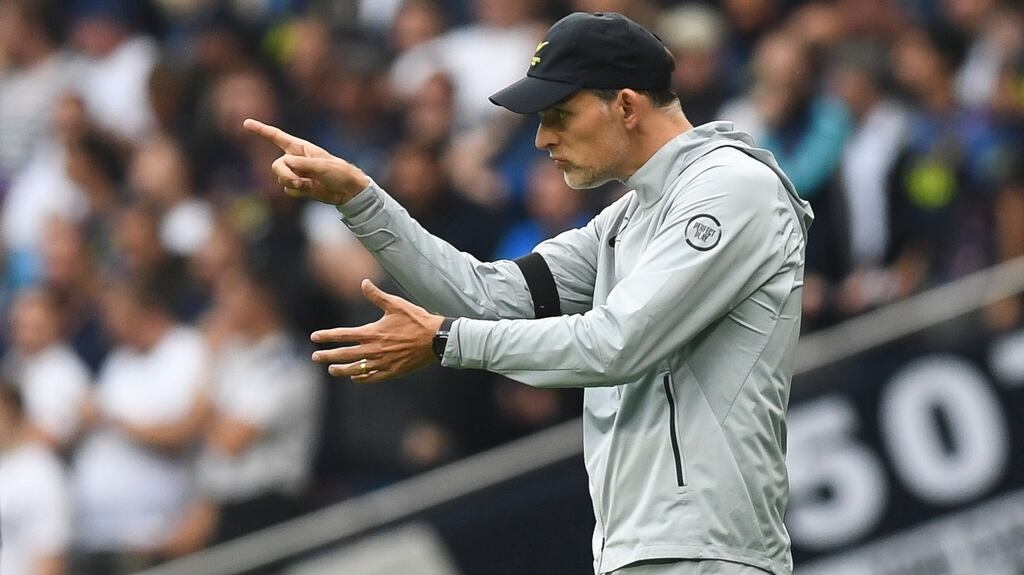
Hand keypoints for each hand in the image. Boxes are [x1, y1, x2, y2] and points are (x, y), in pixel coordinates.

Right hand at [242, 118, 370, 204]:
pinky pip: (288, 189)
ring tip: (309, 184)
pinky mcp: (299, 186)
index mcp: (301, 148)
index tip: (246, 123)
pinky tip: (310, 189)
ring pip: (281, 178)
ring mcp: (296, 173)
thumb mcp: (322, 165)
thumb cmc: (339, 172)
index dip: (261, 130)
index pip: (277, 137)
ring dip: (292, 183)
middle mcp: (295, 159)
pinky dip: (297, 191)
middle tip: (299, 181)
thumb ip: (302, 164)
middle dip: (285, 174)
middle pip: (276, 166)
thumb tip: (285, 164)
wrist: (348, 191)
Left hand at [311, 279, 445, 382]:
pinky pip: (372, 377)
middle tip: (315, 357)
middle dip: (327, 356)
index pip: (343, 335)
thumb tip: (363, 282)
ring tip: (331, 369)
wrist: (436, 340)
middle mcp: (374, 349)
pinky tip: (354, 377)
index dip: (327, 336)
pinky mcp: (392, 371)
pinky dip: (361, 378)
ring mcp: (382, 362)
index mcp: (372, 332)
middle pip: (344, 354)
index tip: (314, 337)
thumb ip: (376, 296)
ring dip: (341, 369)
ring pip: (355, 369)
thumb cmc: (417, 320)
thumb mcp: (396, 304)